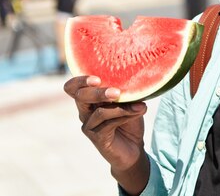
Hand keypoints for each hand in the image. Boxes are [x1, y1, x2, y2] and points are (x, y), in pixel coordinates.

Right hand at [64, 75, 149, 194]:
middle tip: (116, 92)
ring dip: (121, 106)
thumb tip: (137, 79)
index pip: (73, 88)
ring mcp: (89, 125)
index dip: (79, 81)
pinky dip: (125, 116)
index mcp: (89, 99)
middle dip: (97, 92)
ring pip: (99, 111)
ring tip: (139, 104)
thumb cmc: (129, 121)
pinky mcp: (97, 138)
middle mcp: (85, 111)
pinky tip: (140, 111)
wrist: (134, 148)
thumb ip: (126, 92)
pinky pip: (108, 124)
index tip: (97, 78)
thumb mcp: (128, 103)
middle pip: (80, 97)